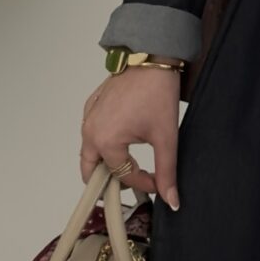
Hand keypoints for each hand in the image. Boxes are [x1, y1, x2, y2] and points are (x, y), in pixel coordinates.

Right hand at [80, 66, 181, 209]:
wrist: (151, 60)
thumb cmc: (157, 93)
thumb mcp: (165, 138)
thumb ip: (166, 173)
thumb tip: (171, 200)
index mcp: (106, 142)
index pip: (122, 176)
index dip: (143, 184)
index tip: (159, 183)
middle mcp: (90, 131)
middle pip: (91, 171)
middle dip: (109, 183)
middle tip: (131, 185)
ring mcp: (88, 118)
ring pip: (89, 153)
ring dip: (104, 164)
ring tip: (129, 166)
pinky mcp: (91, 107)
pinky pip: (90, 133)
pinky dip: (101, 144)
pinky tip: (122, 142)